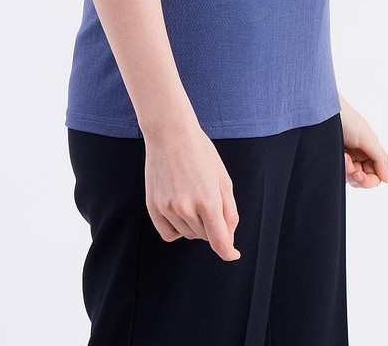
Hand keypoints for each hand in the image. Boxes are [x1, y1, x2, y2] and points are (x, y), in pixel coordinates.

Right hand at [142, 119, 241, 261]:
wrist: (170, 133)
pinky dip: (177, 229)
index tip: (233, 254)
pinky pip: (169, 234)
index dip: (229, 252)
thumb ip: (229, 211)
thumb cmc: (201, 153)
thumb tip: (228, 238)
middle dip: (212, 225)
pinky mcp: (153, 206)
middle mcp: (187, 209)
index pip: (220, 243)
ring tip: (192, 196)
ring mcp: (168, 208)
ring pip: (188, 234)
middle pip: (205, 236)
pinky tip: (180, 212)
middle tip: (208, 199)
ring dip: (195, 224)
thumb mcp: (223, 179)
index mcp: (209, 202)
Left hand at [338, 92, 387, 187]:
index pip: (375, 176)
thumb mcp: (367, 137)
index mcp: (370, 151)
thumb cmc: (347, 119)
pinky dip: (338, 167)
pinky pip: (339, 173)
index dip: (369, 180)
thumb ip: (380, 158)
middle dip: (356, 175)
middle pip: (363, 180)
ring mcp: (346, 157)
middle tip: (348, 164)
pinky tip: (337, 155)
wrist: (323, 109)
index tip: (359, 175)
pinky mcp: (333, 158)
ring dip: (346, 169)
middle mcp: (359, 155)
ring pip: (350, 178)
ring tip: (342, 155)